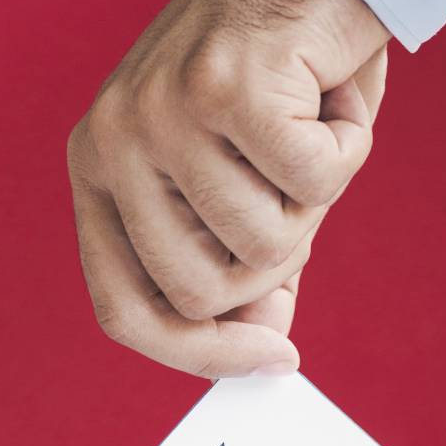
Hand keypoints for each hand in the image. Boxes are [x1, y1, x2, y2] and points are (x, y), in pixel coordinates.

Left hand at [68, 0, 388, 377]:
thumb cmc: (273, 92)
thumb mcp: (244, 196)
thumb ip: (244, 279)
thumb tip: (265, 350)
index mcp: (99, 178)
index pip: (122, 313)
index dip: (199, 355)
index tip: (272, 359)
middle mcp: (111, 146)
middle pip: (197, 296)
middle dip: (271, 267)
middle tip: (291, 197)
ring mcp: (159, 114)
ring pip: (261, 245)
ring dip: (311, 203)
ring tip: (305, 132)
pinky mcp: (222, 86)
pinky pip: (312, 182)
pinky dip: (346, 151)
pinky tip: (328, 99)